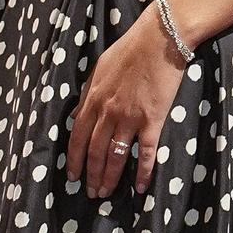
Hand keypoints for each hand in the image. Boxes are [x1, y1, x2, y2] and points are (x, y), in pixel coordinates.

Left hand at [65, 10, 187, 197]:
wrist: (159, 38)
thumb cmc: (130, 48)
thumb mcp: (100, 67)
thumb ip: (90, 92)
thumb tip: (80, 111)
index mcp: (93, 99)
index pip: (77, 136)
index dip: (74, 159)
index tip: (73, 176)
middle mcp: (108, 112)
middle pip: (94, 151)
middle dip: (91, 175)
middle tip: (91, 192)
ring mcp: (130, 118)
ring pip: (115, 156)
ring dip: (109, 177)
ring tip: (106, 193)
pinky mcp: (152, 120)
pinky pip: (145, 153)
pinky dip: (142, 172)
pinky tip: (140, 187)